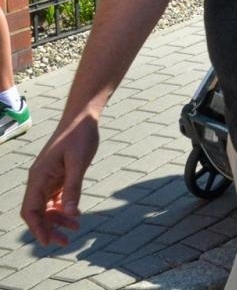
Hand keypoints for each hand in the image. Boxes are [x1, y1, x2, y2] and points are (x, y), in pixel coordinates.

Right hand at [22, 116, 99, 246]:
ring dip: (58, 219)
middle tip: (65, 242)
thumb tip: (70, 213)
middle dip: (48, 228)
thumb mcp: (78, 163)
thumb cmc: (79, 136)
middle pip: (37, 212)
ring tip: (75, 228)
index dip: (37, 228)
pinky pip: (55, 198)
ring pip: (47, 207)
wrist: (83, 118)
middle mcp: (39, 180)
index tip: (48, 242)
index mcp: (38, 177)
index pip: (30, 210)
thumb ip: (73, 187)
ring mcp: (47, 178)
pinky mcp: (57, 176)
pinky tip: (75, 215)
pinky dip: (63, 209)